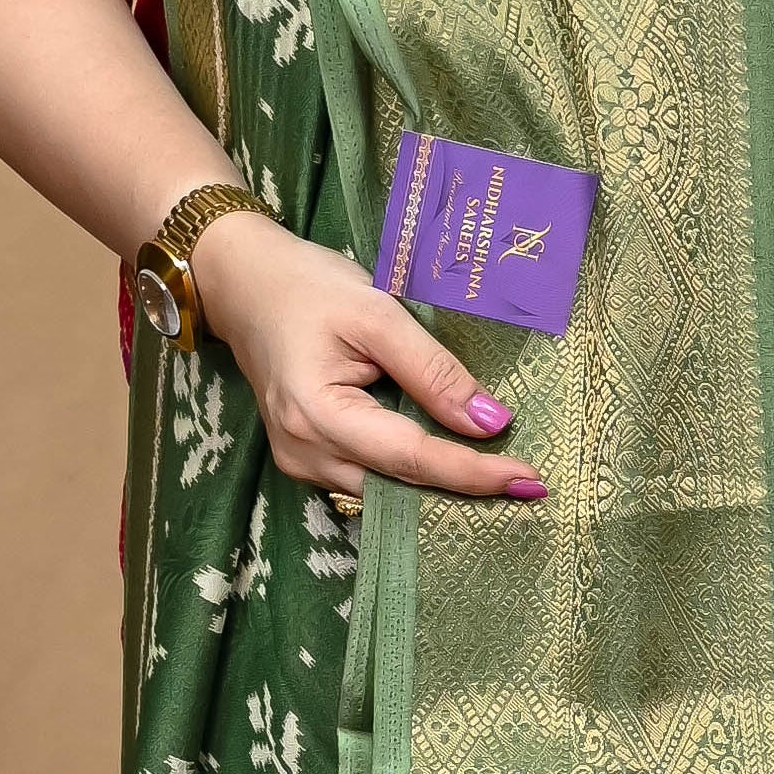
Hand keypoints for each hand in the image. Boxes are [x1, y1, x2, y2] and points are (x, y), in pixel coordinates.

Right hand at [188, 208, 544, 504]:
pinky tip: (451, 463)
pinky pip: (368, 479)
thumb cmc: (308, 287)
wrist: (244, 284)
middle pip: (399, 484)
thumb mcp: (377, 315)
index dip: (472, 472)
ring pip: (385, 490)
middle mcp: (304, 452)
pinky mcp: (304, 458)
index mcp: (318, 414)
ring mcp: (300, 461)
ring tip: (500, 474)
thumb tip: (490, 421)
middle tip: (529, 482)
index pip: (411, 457)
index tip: (529, 476)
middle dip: (464, 486)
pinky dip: (409, 473)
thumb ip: (433, 370)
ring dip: (439, 484)